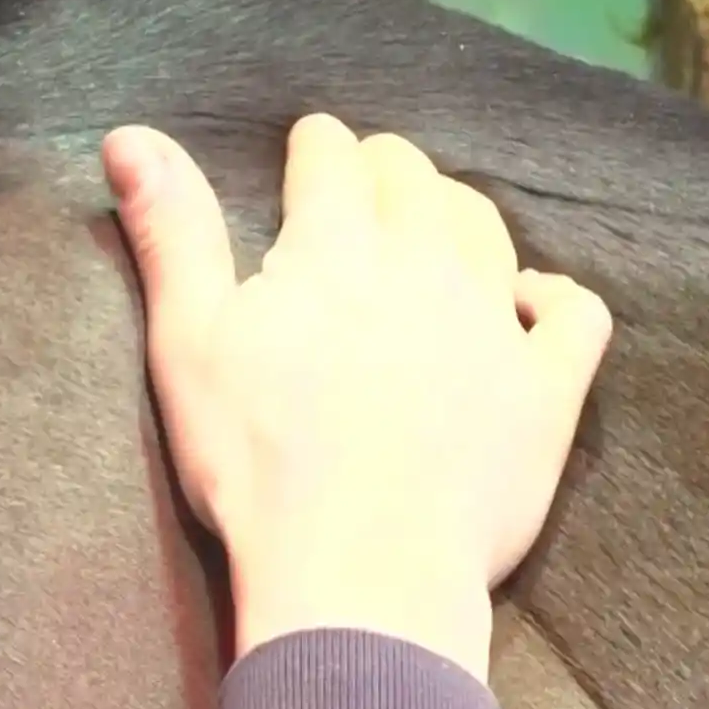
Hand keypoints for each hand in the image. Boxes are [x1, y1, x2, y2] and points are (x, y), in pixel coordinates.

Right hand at [102, 114, 611, 681]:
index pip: (334, 157)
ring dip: (455, 211)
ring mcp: (495, 324)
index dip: (318, 147)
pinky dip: (556, 295)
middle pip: (413, 179)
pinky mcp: (546, 389)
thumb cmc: (257, 466)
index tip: (310, 150)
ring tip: (435, 227)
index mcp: (335, 246)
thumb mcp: (188, 344)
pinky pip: (577, 315)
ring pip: (486, 228)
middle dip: (384, 169)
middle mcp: (426, 263)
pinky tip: (532, 301)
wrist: (360, 573)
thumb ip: (172, 233)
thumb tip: (132, 134)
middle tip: (364, 187)